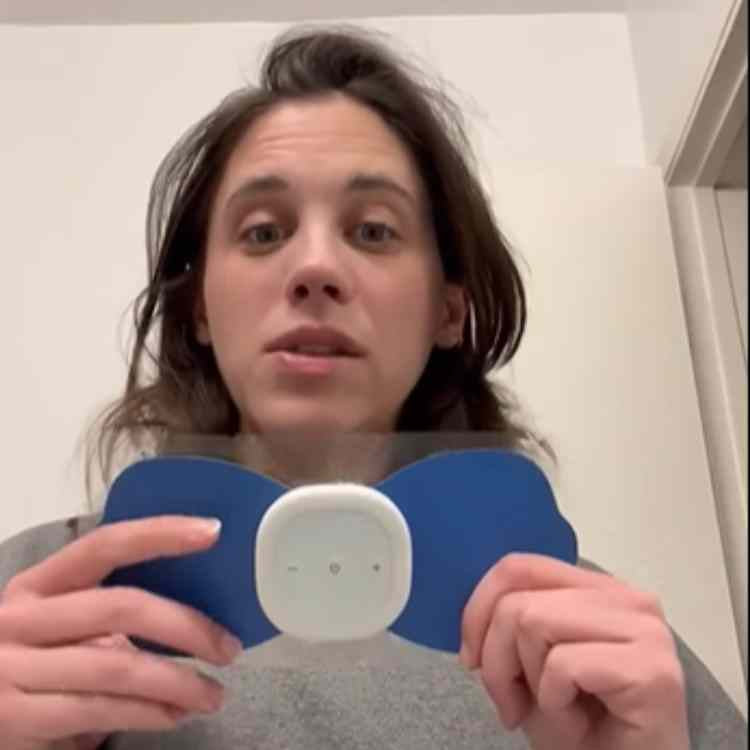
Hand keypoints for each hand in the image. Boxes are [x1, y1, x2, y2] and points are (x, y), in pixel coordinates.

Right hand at [0, 516, 243, 749]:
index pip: (104, 545)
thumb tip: (196, 607)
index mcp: (37, 584)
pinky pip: (100, 710)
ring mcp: (12, 670)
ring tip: (214, 694)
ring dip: (178, 683)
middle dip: (186, 626)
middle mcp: (19, 619)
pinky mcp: (17, 720)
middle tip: (229, 648)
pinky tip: (176, 715)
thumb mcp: (58, 626)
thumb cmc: (30, 663)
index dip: (159, 533)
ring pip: (117, 667)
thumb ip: (109, 612)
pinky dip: (149, 714)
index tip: (212, 531)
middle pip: (121, 606)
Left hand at [459, 553, 689, 749]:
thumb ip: (513, 619)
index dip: (479, 609)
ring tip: (555, 715)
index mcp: (600, 590)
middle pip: (519, 601)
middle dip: (497, 660)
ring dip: (528, 684)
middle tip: (513, 707)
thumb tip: (474, 609)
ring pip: (535, 622)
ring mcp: (647, 633)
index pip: (519, 567)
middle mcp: (629, 601)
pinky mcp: (653, 671)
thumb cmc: (583, 731)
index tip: (471, 658)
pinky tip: (578, 727)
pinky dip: (554, 705)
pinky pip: (563, 665)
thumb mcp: (530, 663)